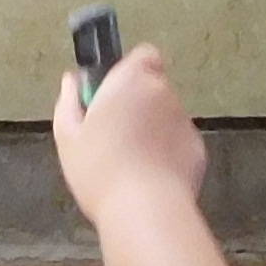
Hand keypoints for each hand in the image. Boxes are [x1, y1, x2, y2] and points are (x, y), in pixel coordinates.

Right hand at [52, 42, 207, 219]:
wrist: (144, 210)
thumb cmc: (99, 169)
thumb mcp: (68, 137)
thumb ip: (69, 102)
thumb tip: (72, 80)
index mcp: (132, 80)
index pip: (143, 55)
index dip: (130, 71)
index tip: (112, 95)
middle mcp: (164, 92)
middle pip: (153, 88)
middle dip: (139, 104)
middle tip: (115, 136)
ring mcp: (185, 121)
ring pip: (166, 117)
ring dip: (152, 130)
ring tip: (131, 164)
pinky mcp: (197, 149)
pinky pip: (178, 144)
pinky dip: (167, 154)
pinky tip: (149, 179)